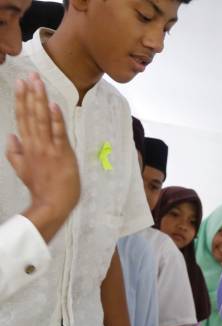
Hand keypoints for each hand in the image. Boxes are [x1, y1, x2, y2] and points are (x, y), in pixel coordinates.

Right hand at [8, 73, 79, 242]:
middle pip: (31, 115)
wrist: (52, 205)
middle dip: (30, 94)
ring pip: (42, 120)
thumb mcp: (22, 170)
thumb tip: (11, 136)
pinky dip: (56, 120)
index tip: (20, 83)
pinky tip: (53, 105)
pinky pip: (58, 134)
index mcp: (27, 146)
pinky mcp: (62, 155)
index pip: (23, 118)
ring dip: (41, 101)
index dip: (21, 100)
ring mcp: (48, 149)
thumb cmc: (41, 188)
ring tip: (38, 83)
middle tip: (30, 75)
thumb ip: (15, 152)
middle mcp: (35, 144)